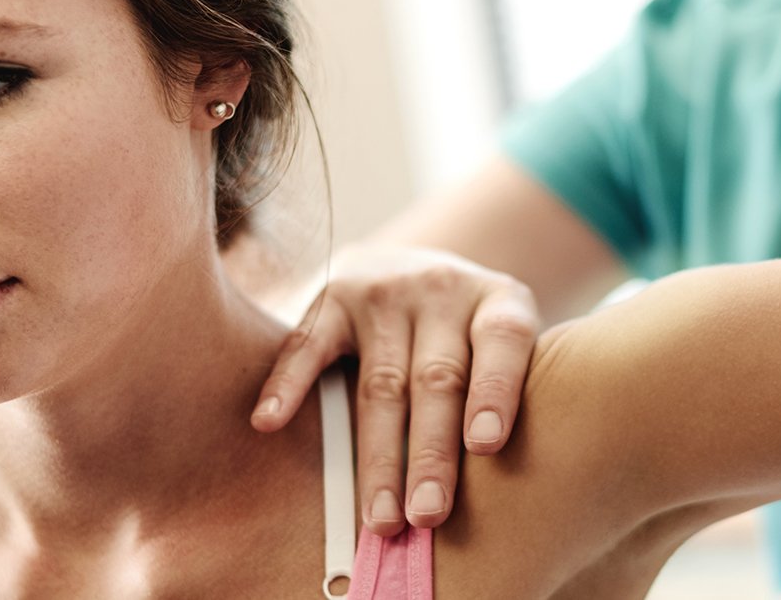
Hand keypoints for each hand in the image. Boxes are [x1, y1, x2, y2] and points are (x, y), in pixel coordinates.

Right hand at [248, 246, 539, 534]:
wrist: (419, 260)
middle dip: (432, 454)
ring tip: (380, 519)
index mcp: (499, 302)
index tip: (486, 446)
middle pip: (437, 379)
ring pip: (381, 385)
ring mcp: (385, 292)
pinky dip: (286, 384)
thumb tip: (508, 495)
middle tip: (428, 515)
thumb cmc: (475, 332)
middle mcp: (443, 289)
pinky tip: (269, 423)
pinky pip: (307, 345)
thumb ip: (511, 394)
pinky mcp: (333, 297)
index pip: (503, 342)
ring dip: (378, 458)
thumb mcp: (509, 342)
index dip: (495, 392)